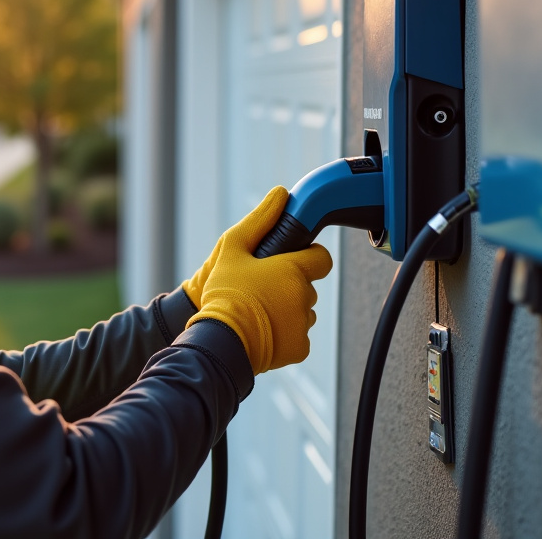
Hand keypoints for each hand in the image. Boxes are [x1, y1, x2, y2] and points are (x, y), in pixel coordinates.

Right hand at [186, 186, 333, 373]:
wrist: (219, 342)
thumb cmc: (224, 293)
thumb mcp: (233, 249)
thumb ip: (260, 220)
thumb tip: (280, 194)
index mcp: (293, 270)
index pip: (321, 258)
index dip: (308, 257)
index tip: (291, 261)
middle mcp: (304, 295)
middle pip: (307, 286)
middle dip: (290, 285)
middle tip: (261, 289)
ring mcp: (303, 323)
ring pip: (302, 311)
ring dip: (287, 309)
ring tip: (258, 311)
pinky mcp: (299, 348)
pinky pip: (297, 336)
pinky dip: (284, 334)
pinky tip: (262, 330)